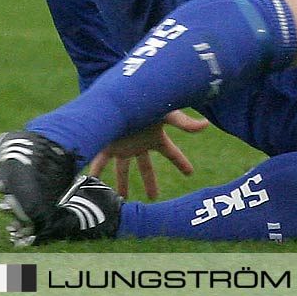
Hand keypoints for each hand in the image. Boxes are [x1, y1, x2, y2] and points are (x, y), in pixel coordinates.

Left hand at [86, 110, 209, 199]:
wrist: (118, 95)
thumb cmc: (144, 101)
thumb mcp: (166, 113)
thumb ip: (184, 122)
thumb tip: (206, 124)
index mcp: (155, 137)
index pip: (172, 153)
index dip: (181, 163)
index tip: (190, 173)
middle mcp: (139, 144)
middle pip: (145, 167)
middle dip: (150, 182)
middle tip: (154, 198)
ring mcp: (123, 146)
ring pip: (123, 169)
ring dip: (121, 184)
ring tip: (121, 199)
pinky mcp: (107, 145)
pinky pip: (100, 162)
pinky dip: (95, 172)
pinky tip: (90, 184)